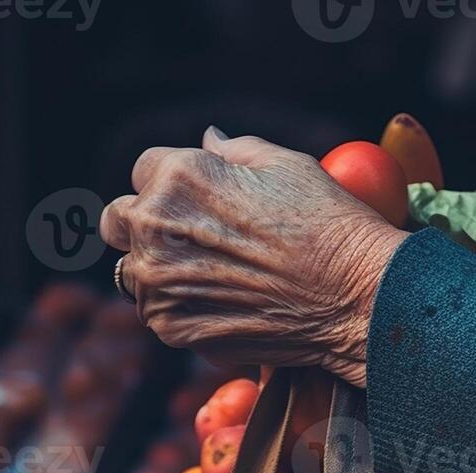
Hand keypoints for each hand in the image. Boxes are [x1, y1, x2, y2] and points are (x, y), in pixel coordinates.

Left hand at [101, 128, 408, 386]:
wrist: (355, 296)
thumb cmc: (329, 226)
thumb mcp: (286, 165)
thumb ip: (234, 150)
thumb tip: (209, 140)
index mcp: (179, 176)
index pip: (143, 171)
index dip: (173, 186)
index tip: (200, 205)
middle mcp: (156, 227)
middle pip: (120, 221)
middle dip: (147, 227)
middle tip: (193, 243)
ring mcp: (160, 283)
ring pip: (134, 273)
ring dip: (161, 273)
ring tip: (212, 279)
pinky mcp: (174, 327)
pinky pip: (156, 314)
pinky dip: (180, 311)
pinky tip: (221, 306)